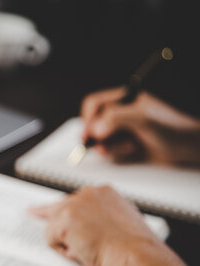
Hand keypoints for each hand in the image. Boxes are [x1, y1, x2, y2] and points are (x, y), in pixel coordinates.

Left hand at [30, 185, 157, 265]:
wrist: (137, 256)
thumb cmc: (135, 251)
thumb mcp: (123, 228)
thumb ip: (104, 223)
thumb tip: (88, 234)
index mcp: (106, 194)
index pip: (79, 200)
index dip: (69, 210)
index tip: (59, 210)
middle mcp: (90, 194)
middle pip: (59, 204)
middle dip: (45, 211)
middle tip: (32, 212)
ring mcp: (76, 204)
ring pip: (56, 225)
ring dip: (67, 243)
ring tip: (88, 253)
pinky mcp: (64, 218)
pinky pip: (51, 239)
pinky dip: (63, 251)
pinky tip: (81, 253)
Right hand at [80, 87, 199, 165]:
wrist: (188, 148)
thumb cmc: (172, 128)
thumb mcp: (143, 118)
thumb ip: (116, 118)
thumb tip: (95, 129)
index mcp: (124, 99)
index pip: (94, 103)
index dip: (88, 117)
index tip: (88, 133)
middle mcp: (120, 114)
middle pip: (93, 123)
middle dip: (96, 136)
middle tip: (101, 146)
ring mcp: (122, 130)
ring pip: (99, 139)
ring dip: (109, 147)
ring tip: (127, 147)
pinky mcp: (124, 145)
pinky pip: (109, 151)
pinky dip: (116, 154)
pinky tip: (131, 151)